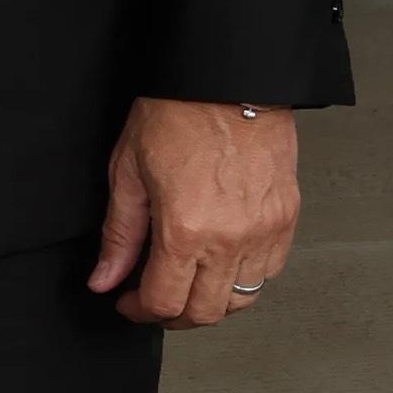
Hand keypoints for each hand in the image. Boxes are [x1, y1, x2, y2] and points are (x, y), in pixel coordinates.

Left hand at [90, 98, 297, 329]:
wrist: (228, 77)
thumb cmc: (178, 112)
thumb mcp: (128, 172)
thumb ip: (119, 235)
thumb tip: (105, 278)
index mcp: (186, 230)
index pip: (164, 302)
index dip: (139, 312)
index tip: (128, 303)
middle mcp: (231, 239)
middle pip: (204, 312)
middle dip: (173, 315)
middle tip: (154, 299)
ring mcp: (264, 231)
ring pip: (241, 300)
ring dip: (211, 302)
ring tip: (188, 282)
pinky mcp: (287, 219)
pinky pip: (269, 272)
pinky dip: (244, 279)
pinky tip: (221, 263)